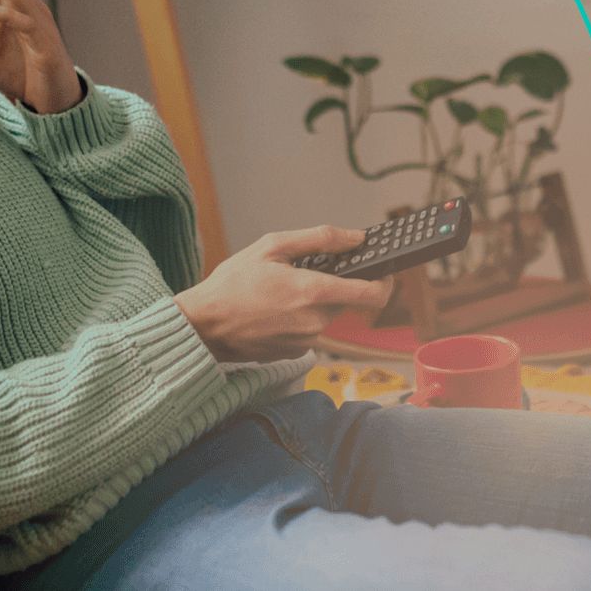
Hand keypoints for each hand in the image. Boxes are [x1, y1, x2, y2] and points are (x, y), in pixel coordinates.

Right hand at [173, 225, 392, 362]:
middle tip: (303, 273)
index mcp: (313, 291)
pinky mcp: (296, 353)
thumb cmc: (231, 284)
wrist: (203, 326)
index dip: (387, 282)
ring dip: (312, 302)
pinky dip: (298, 318)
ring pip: (326, 315)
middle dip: (333, 286)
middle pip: (346, 301)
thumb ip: (320, 238)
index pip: (372, 294)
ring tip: (278, 293)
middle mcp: (315, 321)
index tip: (386, 273)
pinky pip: (310, 330)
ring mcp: (306, 341)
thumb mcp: (271, 246)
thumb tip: (356, 237)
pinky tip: (273, 311)